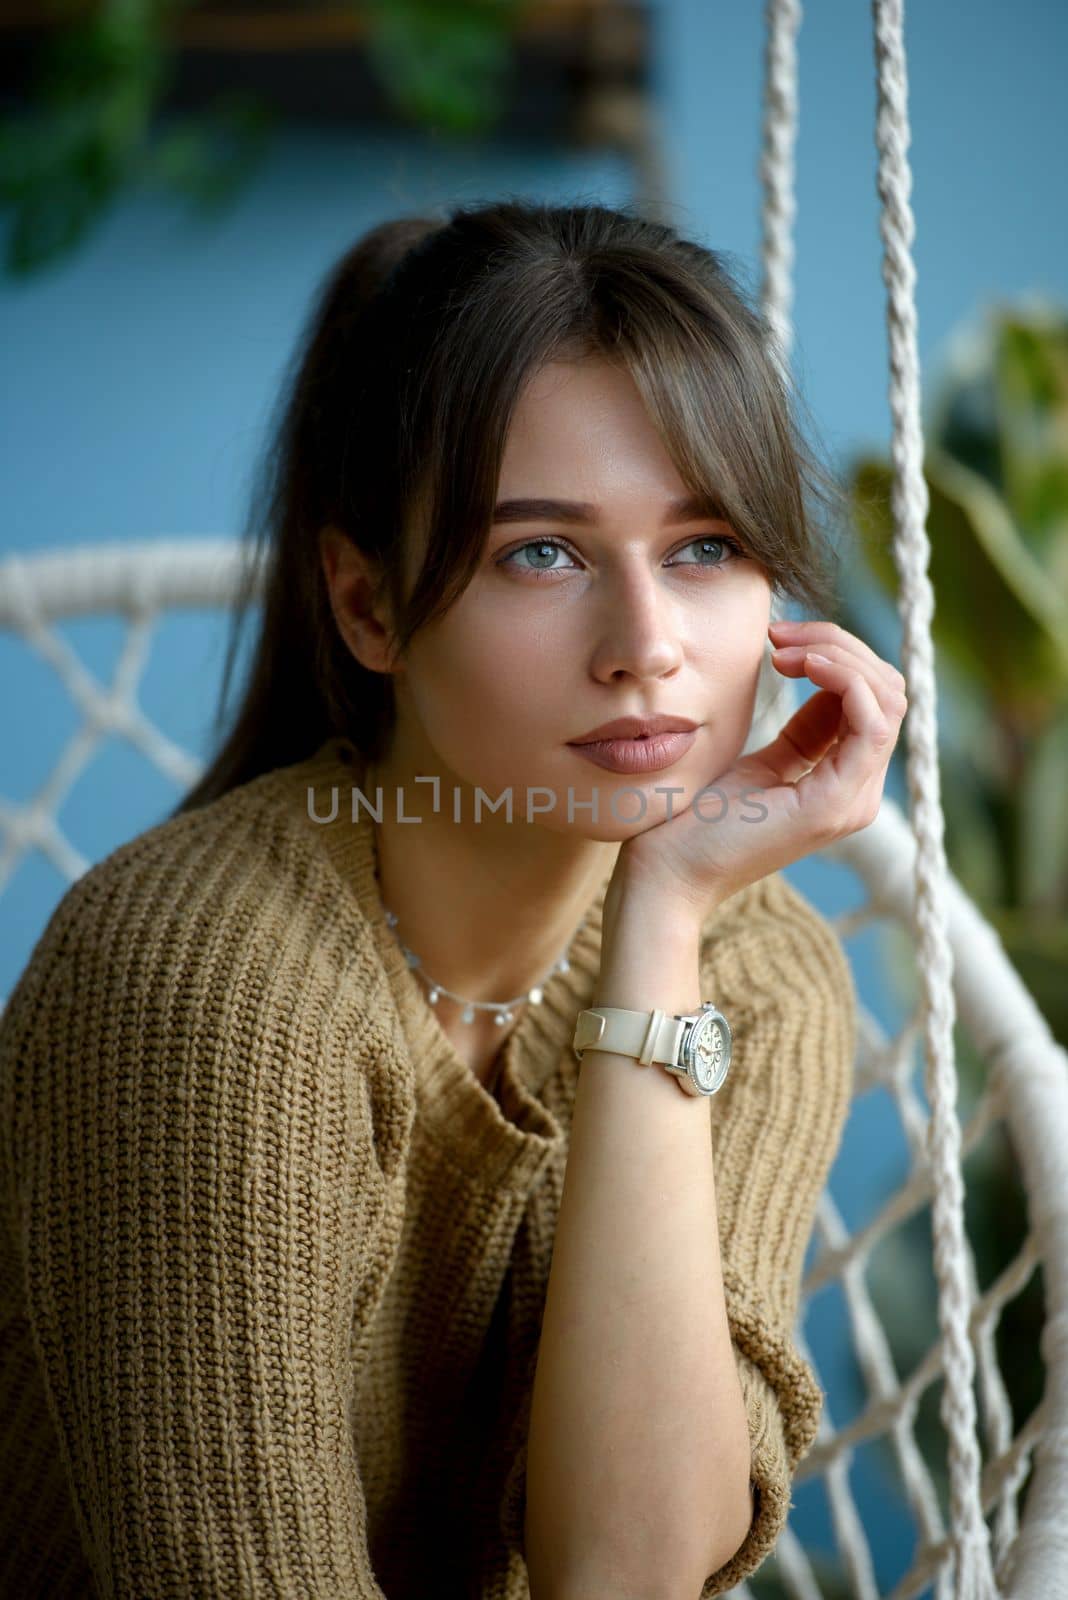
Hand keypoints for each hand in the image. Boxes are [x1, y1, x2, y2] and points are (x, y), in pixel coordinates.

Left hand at [612, 619, 907, 922]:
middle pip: (887, 691)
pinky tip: (802, 664)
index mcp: (842, 781)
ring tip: (784, 649)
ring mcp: (851, 800)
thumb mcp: (761, 760)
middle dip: (840, 645)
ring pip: (886, 699)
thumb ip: (803, 729)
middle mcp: (858, 791)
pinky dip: (844, 679)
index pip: (872, 698)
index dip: (835, 654)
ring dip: (840, 655)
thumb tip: (820, 671)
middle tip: (780, 634)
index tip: (779, 638)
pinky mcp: (835, 804)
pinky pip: (871, 723)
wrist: (667, 873)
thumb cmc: (697, 819)